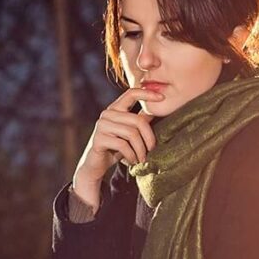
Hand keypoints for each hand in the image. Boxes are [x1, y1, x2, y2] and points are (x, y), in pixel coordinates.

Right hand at [71, 88, 160, 206]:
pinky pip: (122, 145)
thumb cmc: (115, 149)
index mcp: (115, 109)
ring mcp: (102, 125)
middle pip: (137, 120)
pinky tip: (132, 161)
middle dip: (148, 137)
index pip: (131, 93)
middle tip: (152, 149)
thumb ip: (140, 121)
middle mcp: (107, 114)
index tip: (163, 98)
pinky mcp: (99, 139)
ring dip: (140, 149)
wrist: (95, 165)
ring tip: (142, 158)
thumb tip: (156, 110)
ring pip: (131, 133)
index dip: (147, 93)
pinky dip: (131, 155)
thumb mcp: (129, 134)